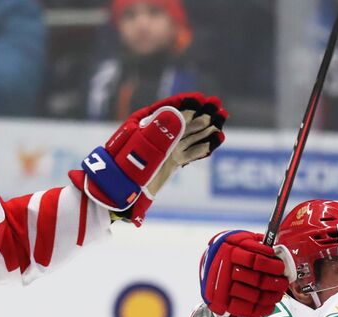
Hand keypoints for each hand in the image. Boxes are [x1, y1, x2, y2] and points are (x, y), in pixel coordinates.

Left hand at [73, 93, 226, 224]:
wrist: (116, 196)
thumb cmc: (123, 170)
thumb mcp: (140, 148)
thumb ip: (160, 131)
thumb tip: (179, 113)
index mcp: (144, 126)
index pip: (168, 110)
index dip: (185, 103)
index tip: (201, 99)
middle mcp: (156, 136)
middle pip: (182, 121)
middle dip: (200, 113)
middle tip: (218, 108)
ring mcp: (164, 150)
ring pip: (189, 136)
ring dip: (206, 129)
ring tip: (222, 120)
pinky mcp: (170, 164)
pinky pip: (189, 153)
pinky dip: (203, 147)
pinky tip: (216, 140)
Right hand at [200, 230, 286, 316]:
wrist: (209, 266)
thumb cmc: (229, 253)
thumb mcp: (239, 240)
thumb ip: (256, 243)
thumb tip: (278, 252)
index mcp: (229, 251)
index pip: (254, 260)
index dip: (271, 265)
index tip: (281, 267)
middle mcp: (224, 270)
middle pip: (256, 280)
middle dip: (275, 283)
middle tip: (284, 282)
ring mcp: (223, 288)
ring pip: (254, 296)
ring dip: (271, 297)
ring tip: (279, 293)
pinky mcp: (222, 303)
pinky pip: (246, 310)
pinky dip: (262, 309)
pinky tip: (270, 304)